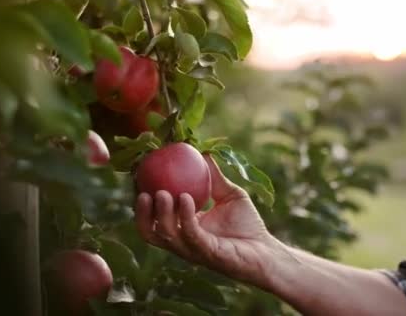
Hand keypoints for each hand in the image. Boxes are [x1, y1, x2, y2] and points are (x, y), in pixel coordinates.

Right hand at [134, 155, 280, 283]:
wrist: (266, 250)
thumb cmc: (248, 224)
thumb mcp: (228, 193)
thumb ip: (213, 176)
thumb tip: (202, 151)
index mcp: (184, 229)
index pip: (154, 219)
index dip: (142, 204)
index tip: (139, 181)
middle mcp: (183, 242)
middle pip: (151, 232)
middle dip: (142, 213)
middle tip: (142, 190)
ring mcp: (193, 250)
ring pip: (167, 235)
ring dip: (161, 214)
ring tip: (162, 193)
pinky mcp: (207, 254)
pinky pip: (191, 234)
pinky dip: (186, 216)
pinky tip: (186, 198)